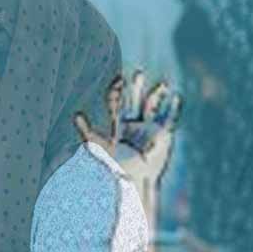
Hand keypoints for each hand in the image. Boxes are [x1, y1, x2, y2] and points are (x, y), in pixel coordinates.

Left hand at [75, 70, 182, 184]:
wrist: (129, 178)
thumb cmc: (111, 164)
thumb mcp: (96, 144)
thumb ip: (86, 129)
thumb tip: (76, 114)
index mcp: (118, 125)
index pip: (116, 103)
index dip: (117, 91)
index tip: (118, 79)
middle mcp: (134, 125)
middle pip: (135, 102)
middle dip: (136, 88)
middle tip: (138, 73)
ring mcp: (148, 129)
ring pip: (152, 108)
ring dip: (157, 95)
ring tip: (162, 83)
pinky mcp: (162, 136)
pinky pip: (169, 120)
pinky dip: (173, 109)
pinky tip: (176, 97)